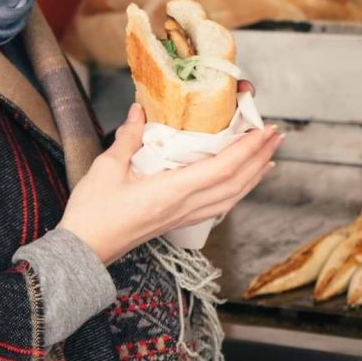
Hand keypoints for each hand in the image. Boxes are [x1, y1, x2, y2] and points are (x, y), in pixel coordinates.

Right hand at [58, 91, 280, 264]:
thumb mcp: (106, 168)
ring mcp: (183, 216)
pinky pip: (219, 205)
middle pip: (235, 182)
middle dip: (260, 157)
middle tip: (277, 133)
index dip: (247, 149)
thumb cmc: (93, 212)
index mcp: (171, 191)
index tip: (264, 129)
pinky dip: (237, 189)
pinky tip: (241, 181)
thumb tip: (140, 109)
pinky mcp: (178, 221)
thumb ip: (128, 137)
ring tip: (269, 154)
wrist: (84, 250)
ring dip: (253, 174)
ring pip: (231, 197)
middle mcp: (185, 206)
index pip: (222, 169)